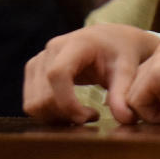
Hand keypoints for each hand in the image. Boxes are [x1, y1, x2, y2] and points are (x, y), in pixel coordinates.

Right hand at [23, 24, 159, 124]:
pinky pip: (32, 102)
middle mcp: (52, 49)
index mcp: (76, 43)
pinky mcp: (34, 71)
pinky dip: (49, 114)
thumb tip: (126, 120)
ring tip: (83, 115)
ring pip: (33, 103)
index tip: (90, 117)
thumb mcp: (127, 70)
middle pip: (43, 95)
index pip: (58, 75)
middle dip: (65, 115)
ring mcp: (39, 60)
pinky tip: (71, 112)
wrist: (112, 39)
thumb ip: (123, 94)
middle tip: (92, 117)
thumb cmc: (121, 52)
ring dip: (56, 117)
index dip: (67, 102)